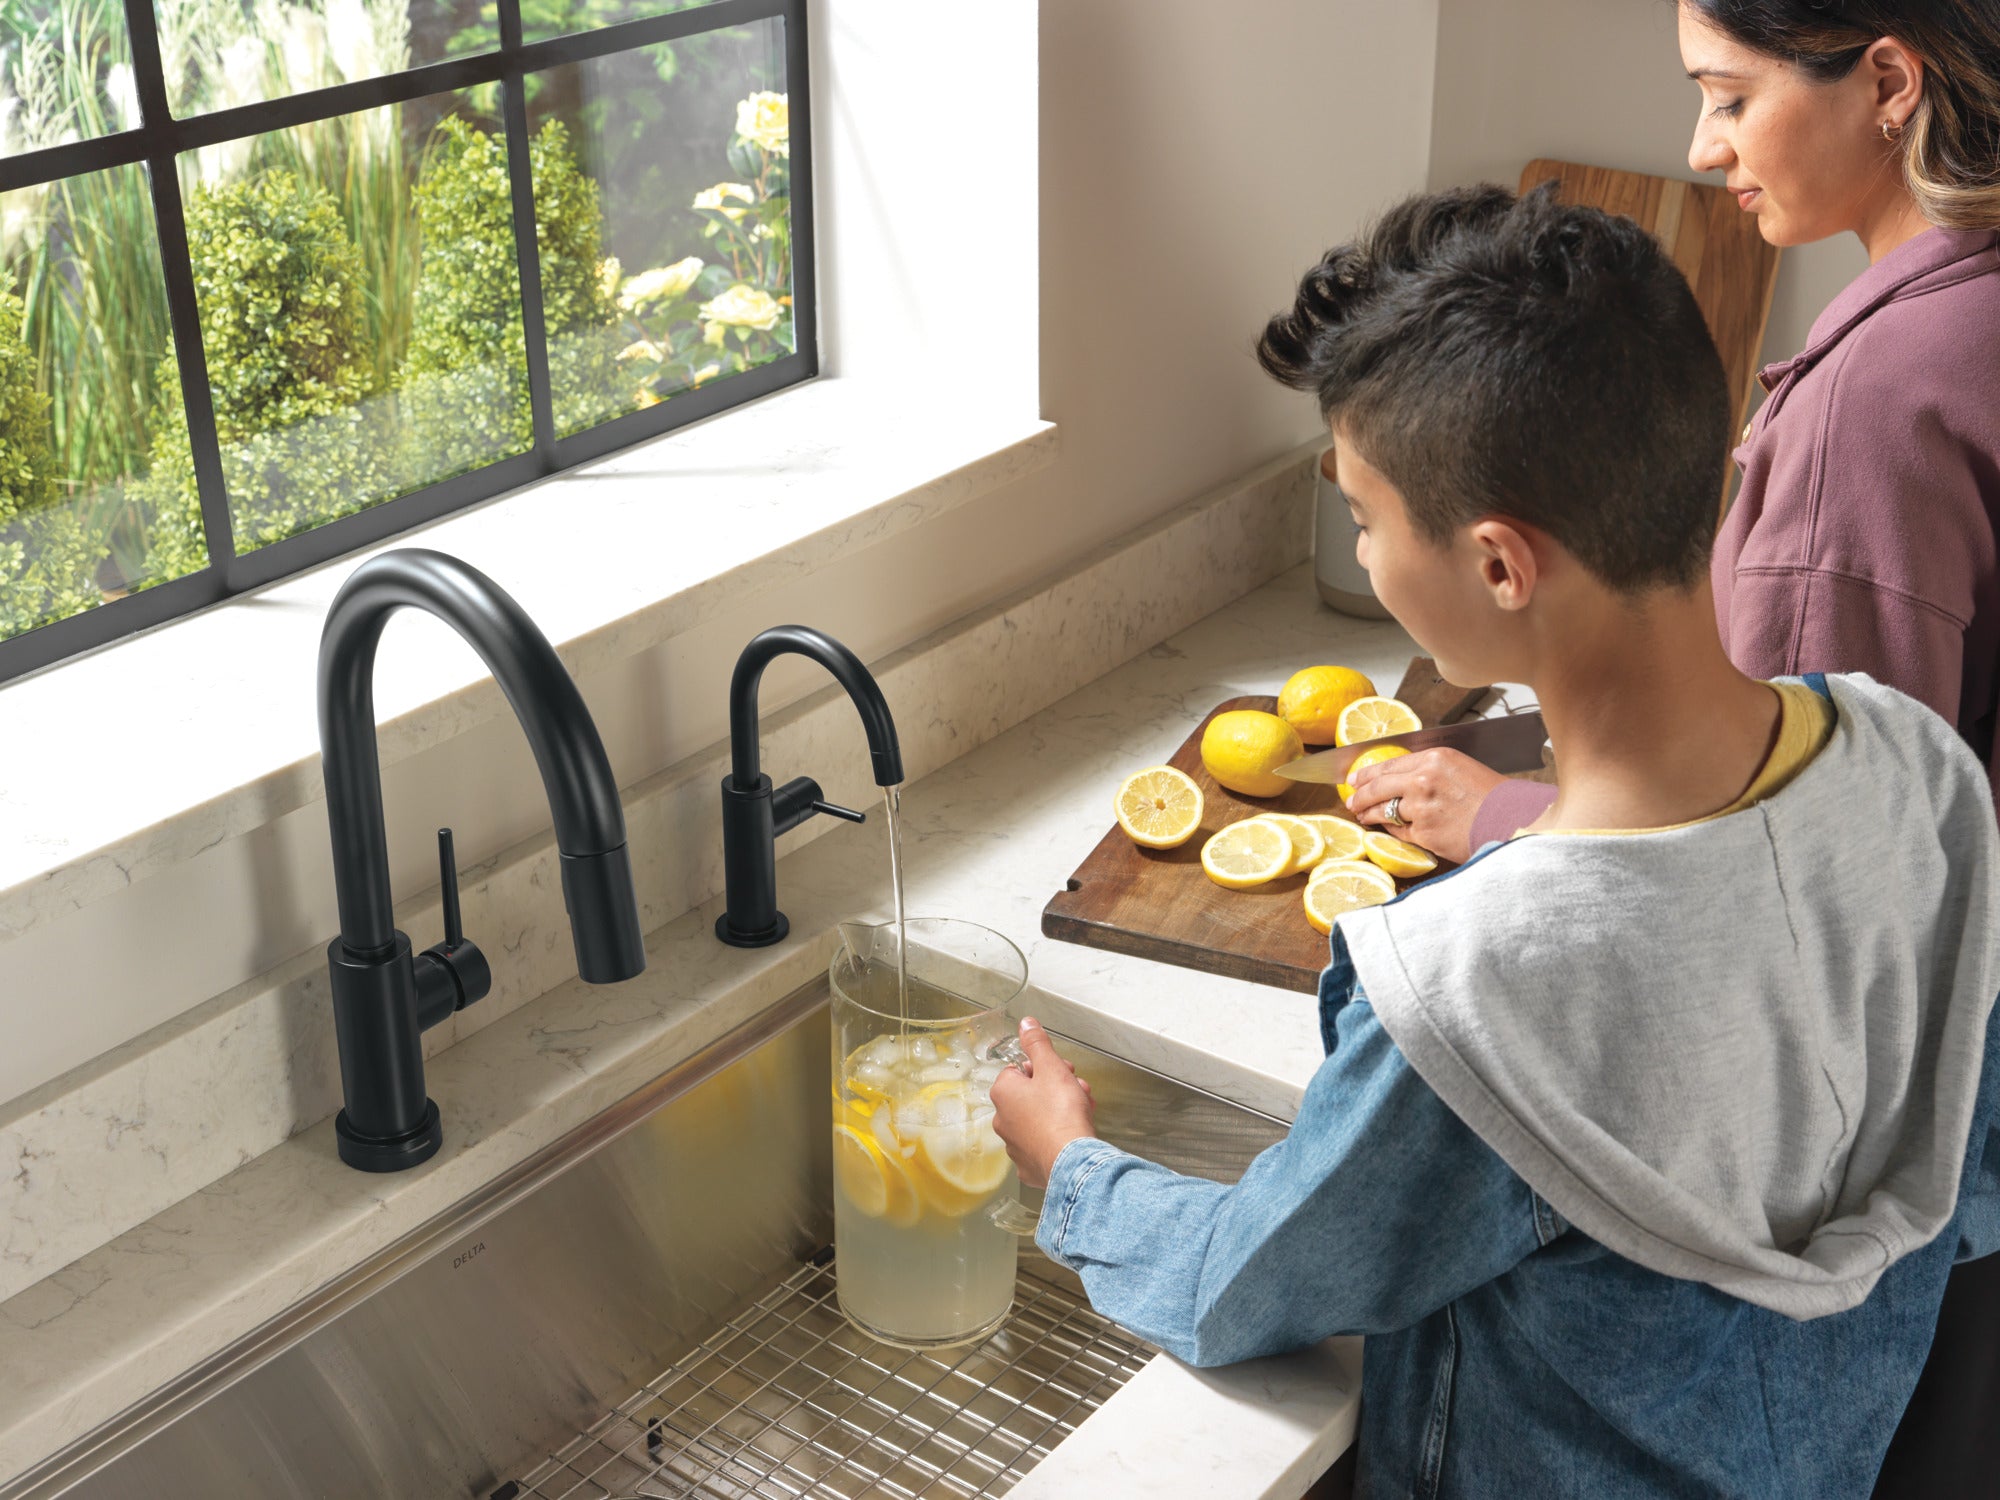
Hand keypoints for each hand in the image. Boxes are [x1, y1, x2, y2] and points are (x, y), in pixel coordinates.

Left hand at [989, 1018, 1095, 1189]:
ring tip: (1080, 1113)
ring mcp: (1015, 1145)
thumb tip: (1026, 1025)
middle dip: (1056, 1090)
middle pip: (1030, 1094)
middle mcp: (1003, 1119)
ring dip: (1059, 1112)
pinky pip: (1043, 1144)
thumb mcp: (1052, 1067)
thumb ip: (1037, 1043)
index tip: (1062, 1072)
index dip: (1045, 1068)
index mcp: (1003, 1092)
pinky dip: (1056, 1138)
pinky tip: (1071, 1135)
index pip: (1020, 1069)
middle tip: (1076, 1091)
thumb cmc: (1061, 1115)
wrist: (1072, 1160)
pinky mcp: (1029, 1165)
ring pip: (1038, 1120)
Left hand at [1345, 748, 1503, 865]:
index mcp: (1435, 758)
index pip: (1388, 764)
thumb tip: (1403, 777)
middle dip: (1359, 795)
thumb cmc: (1495, 798)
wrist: (1513, 823)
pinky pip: (1399, 831)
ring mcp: (1421, 807)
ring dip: (1369, 814)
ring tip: (1362, 816)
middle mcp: (1423, 779)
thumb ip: (1432, 770)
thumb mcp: (1462, 769)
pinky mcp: (1423, 832)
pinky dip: (1391, 831)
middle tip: (1351, 800)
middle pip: (1378, 786)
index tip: (1354, 778)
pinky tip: (1387, 830)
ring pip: (1383, 810)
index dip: (1366, 773)